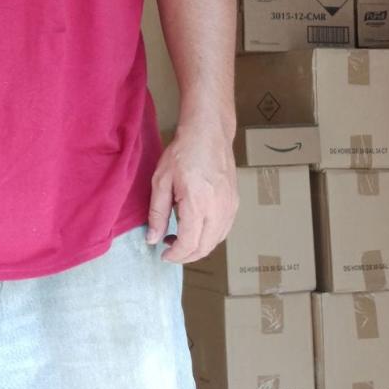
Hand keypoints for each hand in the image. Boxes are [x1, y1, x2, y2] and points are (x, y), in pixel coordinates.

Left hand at [147, 119, 237, 264]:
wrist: (208, 133)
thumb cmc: (183, 152)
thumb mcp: (161, 181)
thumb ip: (157, 213)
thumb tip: (153, 239)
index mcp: (198, 204)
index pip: (189, 244)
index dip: (175, 256)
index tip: (163, 255)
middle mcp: (218, 209)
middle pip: (204, 247)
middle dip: (186, 255)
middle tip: (169, 250)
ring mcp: (230, 206)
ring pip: (216, 241)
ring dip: (198, 247)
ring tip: (179, 239)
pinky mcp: (234, 202)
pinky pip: (223, 229)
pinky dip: (210, 237)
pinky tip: (196, 229)